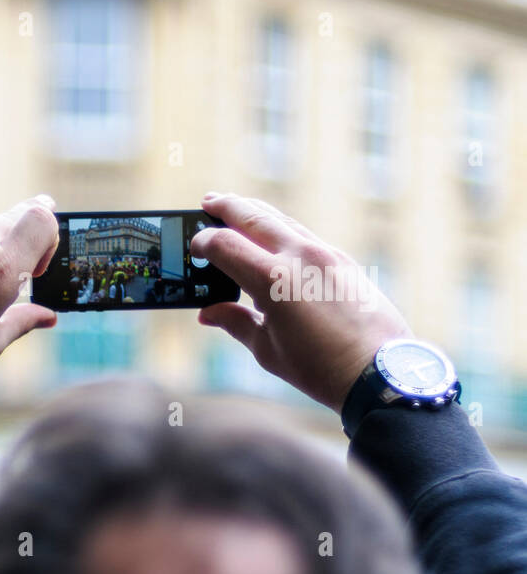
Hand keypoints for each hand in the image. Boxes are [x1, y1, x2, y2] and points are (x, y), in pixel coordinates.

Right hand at [191, 193, 409, 411]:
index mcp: (273, 281)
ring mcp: (326, 254)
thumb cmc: (320, 368)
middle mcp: (300, 257)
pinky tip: (273, 236)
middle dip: (227, 207)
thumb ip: (235, 323)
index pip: (226, 245)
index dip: (204, 243)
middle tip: (209, 201)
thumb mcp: (266, 350)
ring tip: (238, 207)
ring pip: (283, 220)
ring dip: (256, 212)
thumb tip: (209, 313)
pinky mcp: (343, 260)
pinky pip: (304, 235)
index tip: (194, 247)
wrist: (379, 372)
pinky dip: (281, 229)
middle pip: (254, 218)